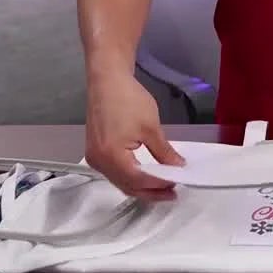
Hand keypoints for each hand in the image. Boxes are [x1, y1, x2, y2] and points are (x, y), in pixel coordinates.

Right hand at [84, 74, 185, 200]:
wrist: (107, 80)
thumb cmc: (127, 99)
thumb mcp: (151, 127)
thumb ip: (164, 152)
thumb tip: (177, 167)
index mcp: (111, 155)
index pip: (139, 180)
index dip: (159, 184)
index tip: (178, 185)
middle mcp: (99, 162)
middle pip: (127, 185)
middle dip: (151, 191)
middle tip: (172, 192)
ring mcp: (94, 158)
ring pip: (120, 181)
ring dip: (141, 186)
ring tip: (163, 186)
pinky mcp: (94, 153)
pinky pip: (114, 173)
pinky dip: (131, 177)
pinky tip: (145, 175)